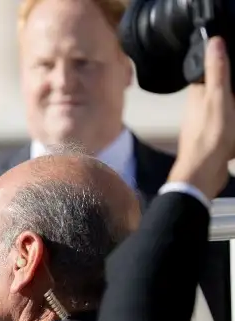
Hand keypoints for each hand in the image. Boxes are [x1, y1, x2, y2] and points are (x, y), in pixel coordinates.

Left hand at [168, 36, 234, 199]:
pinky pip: (225, 124)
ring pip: (222, 106)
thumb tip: (214, 42)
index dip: (224, 66)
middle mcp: (197, 107)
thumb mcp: (219, 97)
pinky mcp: (211, 137)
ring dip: (232, 105)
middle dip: (230, 86)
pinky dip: (232, 121)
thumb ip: (217, 72)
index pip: (210, 72)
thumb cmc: (211, 135)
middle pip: (218, 89)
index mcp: (197, 94)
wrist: (205, 171)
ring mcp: (203, 123)